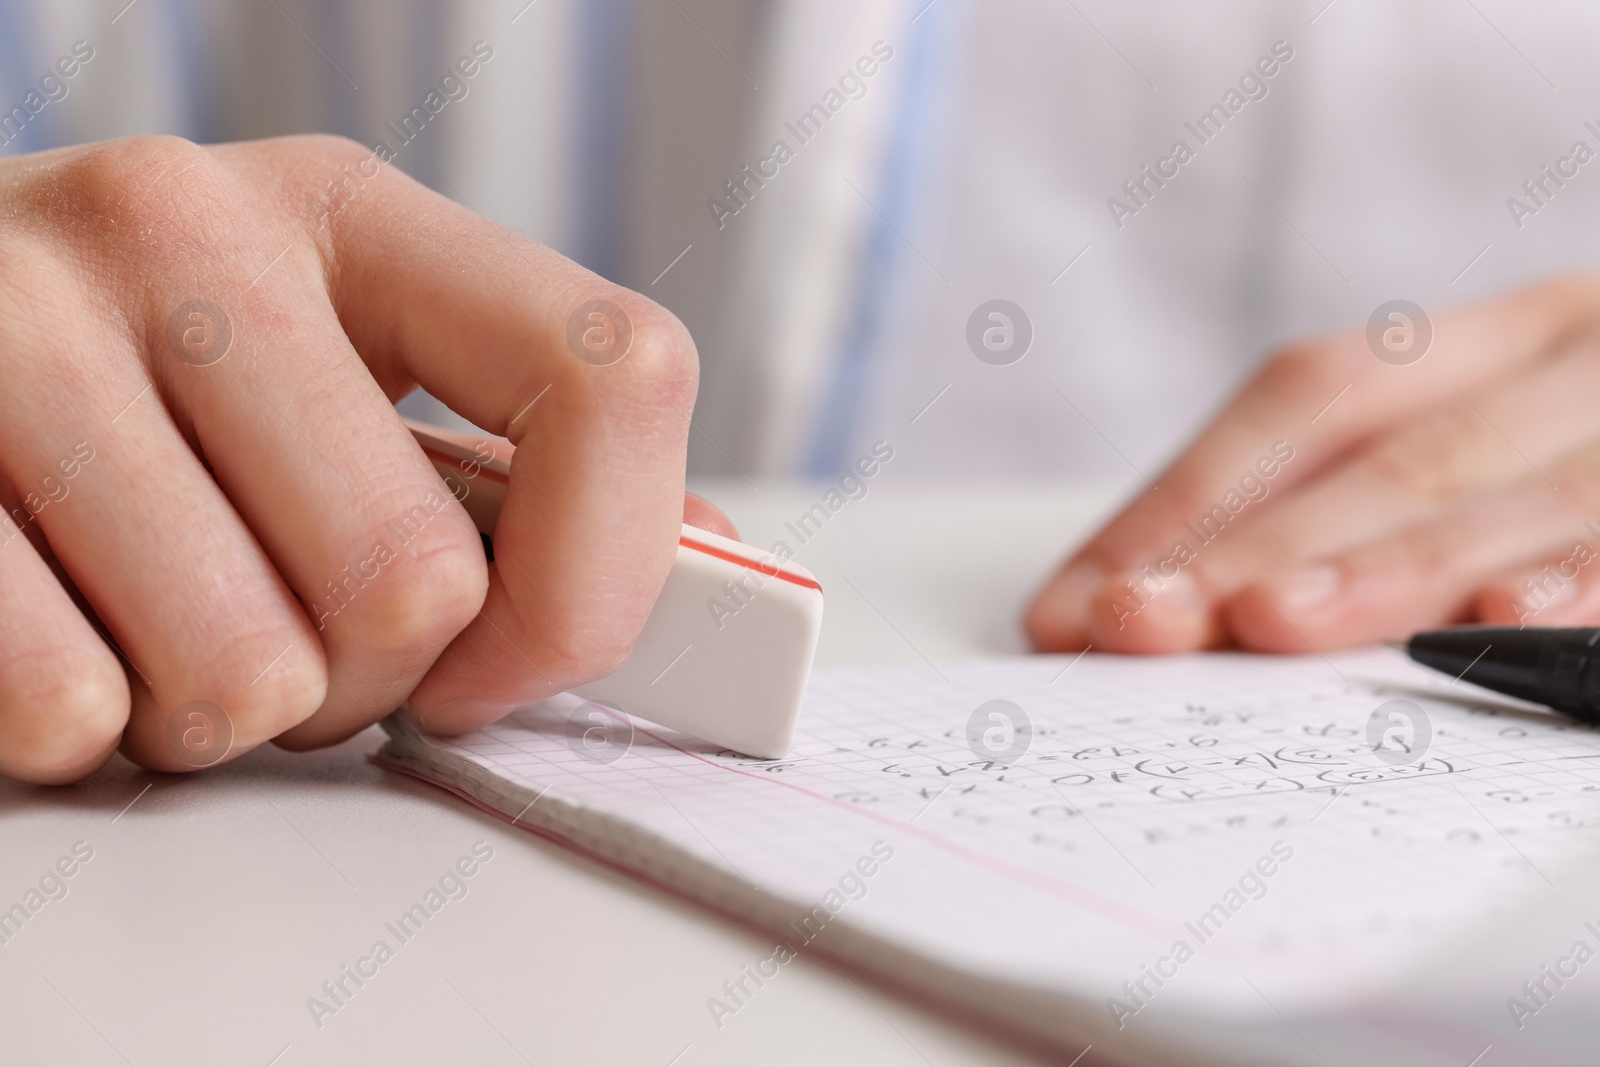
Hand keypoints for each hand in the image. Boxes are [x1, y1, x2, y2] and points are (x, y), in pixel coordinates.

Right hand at [0, 135, 713, 783]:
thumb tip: (716, 576)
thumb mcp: (338, 367)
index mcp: (348, 215)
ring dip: (219, 712)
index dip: (602, 570)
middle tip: (285, 631)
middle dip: (361, 678)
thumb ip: (514, 469)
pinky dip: (83, 729)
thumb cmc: (140, 380)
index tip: (514, 656)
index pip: (610, 373)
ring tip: (159, 622)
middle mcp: (188, 233)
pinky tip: (61, 633)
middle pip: (414, 583)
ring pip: (246, 674)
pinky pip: (69, 709)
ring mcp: (20, 329)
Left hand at [1026, 276, 1599, 654]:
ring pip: (1522, 483)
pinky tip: (1502, 629)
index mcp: (1500, 340)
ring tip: (1275, 622)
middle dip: (1255, 540)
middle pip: (1394, 442)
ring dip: (1389, 563)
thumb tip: (1169, 604)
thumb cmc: (1586, 449)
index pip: (1306, 403)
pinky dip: (1583, 582)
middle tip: (1139, 623)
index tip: (1074, 607)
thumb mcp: (1490, 443)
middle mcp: (1581, 354)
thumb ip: (1356, 506)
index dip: (1182, 499)